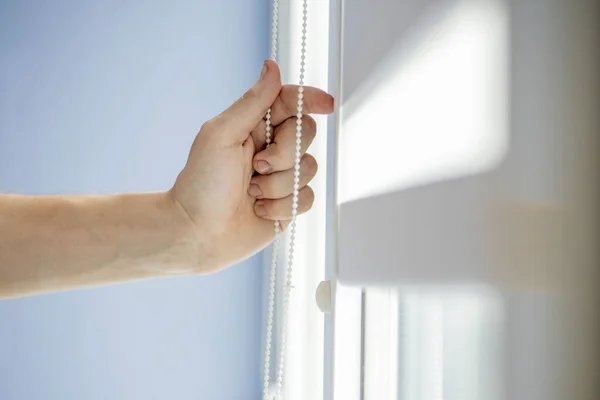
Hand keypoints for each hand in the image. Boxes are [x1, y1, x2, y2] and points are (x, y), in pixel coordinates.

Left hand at [170, 60, 333, 272]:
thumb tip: (272, 67)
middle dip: (285, 153)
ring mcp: (280, 177)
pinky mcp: (287, 204)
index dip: (311, 99)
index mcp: (253, 126)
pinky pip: (307, 197)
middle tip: (257, 166)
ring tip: (251, 194)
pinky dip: (282, 205)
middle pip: (306, 134)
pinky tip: (259, 211)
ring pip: (308, 169)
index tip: (326, 103)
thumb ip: (252, 103)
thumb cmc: (201, 184)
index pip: (291, 103)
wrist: (196, 234)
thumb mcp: (221, 135)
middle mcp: (271, 149)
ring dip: (278, 185)